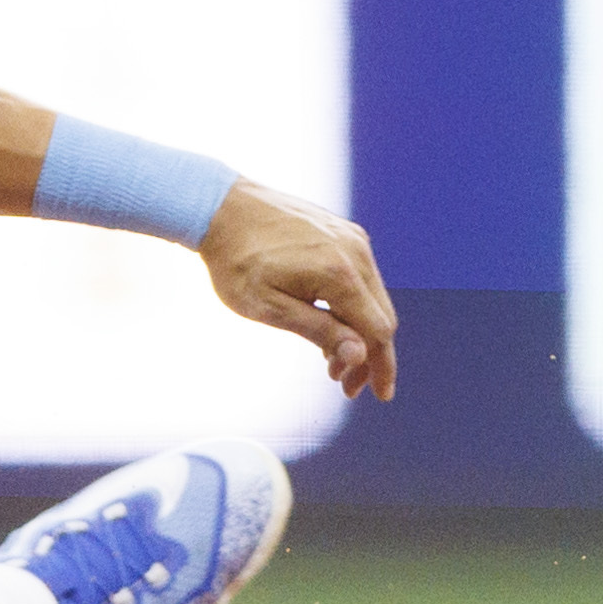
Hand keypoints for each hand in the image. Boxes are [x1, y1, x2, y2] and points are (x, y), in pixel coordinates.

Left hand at [201, 180, 399, 400]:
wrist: (221, 208)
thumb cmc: (237, 261)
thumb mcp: (268, 308)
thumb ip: (318, 331)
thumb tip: (359, 356)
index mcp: (338, 273)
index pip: (378, 331)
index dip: (381, 367)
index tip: (379, 395)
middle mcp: (354, 251)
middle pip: (381, 316)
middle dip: (370, 356)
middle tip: (344, 384)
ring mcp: (351, 237)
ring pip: (373, 296)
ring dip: (360, 331)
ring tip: (331, 360)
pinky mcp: (342, 231)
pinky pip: (361, 275)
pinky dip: (353, 305)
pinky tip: (330, 323)